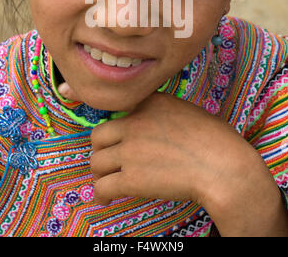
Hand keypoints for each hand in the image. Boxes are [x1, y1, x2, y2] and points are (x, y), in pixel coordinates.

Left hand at [58, 83, 287, 235]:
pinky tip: (109, 197)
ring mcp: (130, 149)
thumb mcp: (184, 110)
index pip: (112, 101)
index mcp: (149, 103)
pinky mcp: (130, 178)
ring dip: (101, 172)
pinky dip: (103, 193)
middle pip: (98, 136)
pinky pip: (102, 186)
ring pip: (96, 161)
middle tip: (110, 160)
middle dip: (102, 150)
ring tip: (110, 180)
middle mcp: (134, 122)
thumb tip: (144, 121)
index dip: (84, 96)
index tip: (64, 90)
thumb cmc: (213, 139)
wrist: (223, 165)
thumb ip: (158, 111)